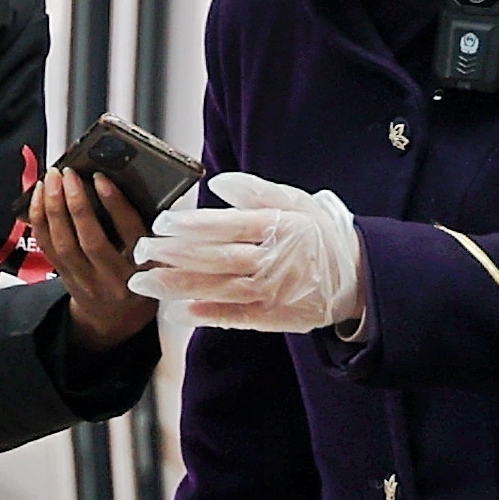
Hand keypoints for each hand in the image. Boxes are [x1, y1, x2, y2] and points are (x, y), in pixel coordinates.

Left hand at [29, 165, 152, 346]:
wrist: (114, 320)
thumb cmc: (138, 283)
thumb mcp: (157, 264)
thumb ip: (148, 232)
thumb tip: (128, 186)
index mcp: (142, 272)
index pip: (130, 235)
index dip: (116, 205)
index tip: (102, 179)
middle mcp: (112, 279)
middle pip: (90, 241)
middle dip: (77, 204)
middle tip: (69, 175)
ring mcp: (85, 280)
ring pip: (63, 244)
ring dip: (54, 208)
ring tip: (51, 180)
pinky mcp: (64, 277)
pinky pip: (46, 247)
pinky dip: (39, 219)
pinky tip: (38, 198)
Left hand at [130, 171, 365, 335]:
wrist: (359, 276)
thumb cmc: (320, 233)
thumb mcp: (296, 201)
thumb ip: (257, 191)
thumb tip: (217, 182)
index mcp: (277, 227)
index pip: (226, 225)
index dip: (190, 225)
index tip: (160, 222)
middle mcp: (272, 260)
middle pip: (215, 258)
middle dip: (172, 256)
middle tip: (139, 252)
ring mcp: (272, 292)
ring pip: (218, 288)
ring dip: (178, 287)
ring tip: (144, 282)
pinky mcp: (274, 317)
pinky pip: (236, 317)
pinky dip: (208, 315)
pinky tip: (180, 312)